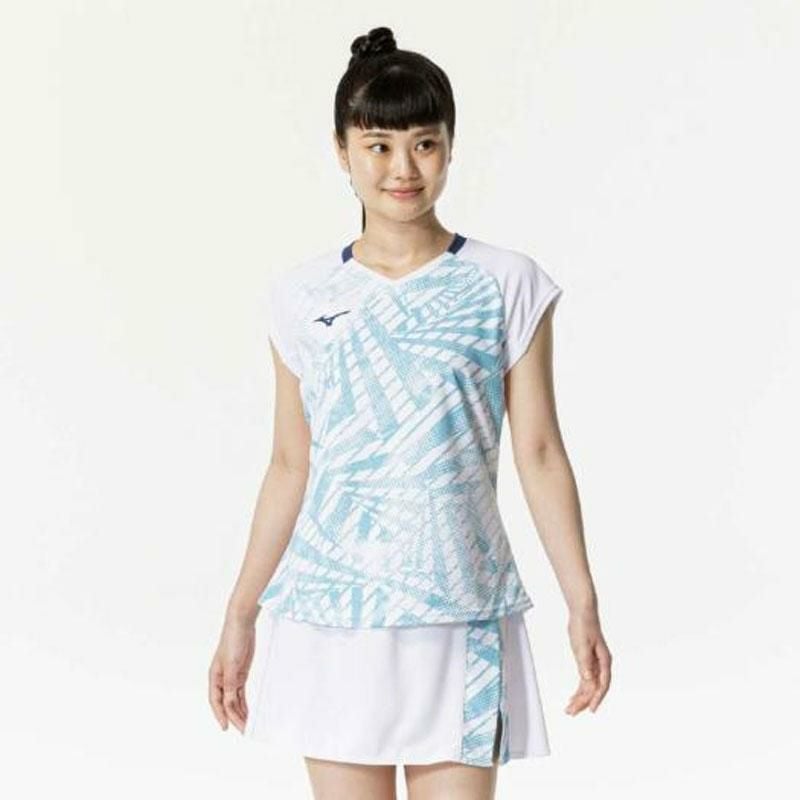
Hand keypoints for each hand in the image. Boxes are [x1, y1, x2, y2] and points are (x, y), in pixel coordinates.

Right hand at [208, 615, 256, 732]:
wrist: (242, 624)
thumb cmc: (233, 641)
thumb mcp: (232, 665)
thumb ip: (230, 684)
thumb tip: (229, 703)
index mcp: (215, 677)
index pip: (216, 701)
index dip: (220, 715)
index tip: (226, 728)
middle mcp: (222, 679)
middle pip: (226, 703)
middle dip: (234, 717)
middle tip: (244, 730)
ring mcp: (232, 676)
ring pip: (234, 700)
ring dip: (240, 712)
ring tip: (247, 725)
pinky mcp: (241, 673)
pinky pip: (241, 693)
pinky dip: (244, 703)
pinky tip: (248, 711)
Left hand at [564, 608, 611, 714]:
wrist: (582, 613)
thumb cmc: (584, 625)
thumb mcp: (582, 644)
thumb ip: (584, 662)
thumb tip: (587, 679)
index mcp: (604, 660)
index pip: (602, 684)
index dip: (597, 698)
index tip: (591, 709)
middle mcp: (601, 664)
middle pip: (594, 688)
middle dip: (584, 701)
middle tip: (572, 712)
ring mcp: (594, 664)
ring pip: (589, 686)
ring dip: (580, 697)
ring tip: (570, 709)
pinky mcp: (587, 661)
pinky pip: (585, 680)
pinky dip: (579, 689)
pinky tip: (574, 697)